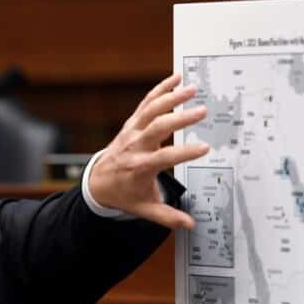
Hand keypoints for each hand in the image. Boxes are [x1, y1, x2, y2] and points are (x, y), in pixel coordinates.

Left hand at [89, 74, 209, 229]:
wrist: (98, 182)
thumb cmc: (123, 194)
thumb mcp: (144, 209)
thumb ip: (167, 216)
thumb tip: (190, 225)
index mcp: (140, 167)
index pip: (163, 158)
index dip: (184, 153)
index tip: (204, 148)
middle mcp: (135, 146)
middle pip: (157, 128)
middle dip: (180, 119)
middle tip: (202, 111)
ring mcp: (132, 132)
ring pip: (151, 110)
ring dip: (171, 98)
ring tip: (192, 89)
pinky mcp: (132, 123)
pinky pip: (146, 102)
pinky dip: (160, 89)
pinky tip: (176, 78)